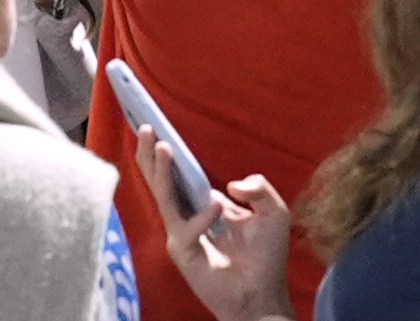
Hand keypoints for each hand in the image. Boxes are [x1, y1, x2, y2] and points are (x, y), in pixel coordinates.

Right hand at [131, 128, 296, 320]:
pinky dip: (201, 217)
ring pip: (165, 198)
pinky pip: (187, 230)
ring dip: (163, 172)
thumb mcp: (273, 212)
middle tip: (146, 127)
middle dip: (150, 154)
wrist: (263, 293)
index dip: (164, 153)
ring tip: (164, 147)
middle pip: (160, 180)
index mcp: (202, 202)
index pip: (177, 174)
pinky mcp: (184, 252)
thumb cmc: (266, 256)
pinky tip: (218, 207)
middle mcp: (186, 215)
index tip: (153, 126)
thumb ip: (259, 188)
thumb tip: (230, 185)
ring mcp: (181, 233)